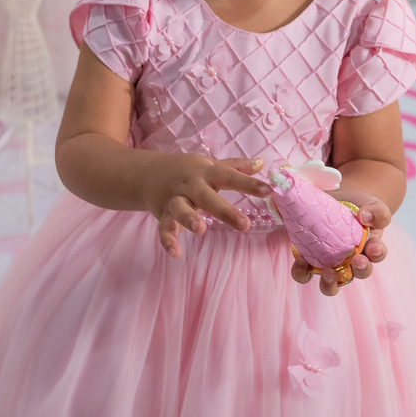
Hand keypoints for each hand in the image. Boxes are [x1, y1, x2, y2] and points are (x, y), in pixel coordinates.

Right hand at [144, 154, 271, 257]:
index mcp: (205, 172)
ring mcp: (174, 200)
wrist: (147, 172)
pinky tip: (175, 253)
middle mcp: (190, 186)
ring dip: (189, 218)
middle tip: (245, 225)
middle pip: (207, 196)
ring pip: (180, 209)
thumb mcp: (210, 165)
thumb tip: (262, 163)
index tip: (268, 191)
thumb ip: (235, 167)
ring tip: (201, 229)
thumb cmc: (187, 171)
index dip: (249, 184)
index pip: (229, 176)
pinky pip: (164, 227)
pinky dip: (167, 240)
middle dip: (225, 210)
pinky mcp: (162, 214)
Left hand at [291, 189, 390, 295]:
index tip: (374, 247)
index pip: (377, 253)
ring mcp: (330, 264)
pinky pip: (305, 274)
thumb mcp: (371, 205)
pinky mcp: (309, 262)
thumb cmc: (357, 209)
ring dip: (330, 283)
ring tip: (328, 273)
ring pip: (332, 284)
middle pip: (359, 273)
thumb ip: (375, 211)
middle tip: (357, 260)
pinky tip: (301, 260)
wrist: (334, 202)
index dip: (377, 252)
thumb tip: (365, 216)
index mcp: (369, 247)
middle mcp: (351, 262)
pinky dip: (302, 271)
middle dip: (361, 269)